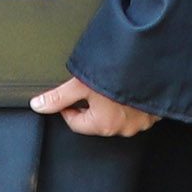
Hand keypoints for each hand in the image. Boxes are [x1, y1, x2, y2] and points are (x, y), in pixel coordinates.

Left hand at [33, 75, 154, 137]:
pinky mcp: (154, 113)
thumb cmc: (121, 74)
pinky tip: (130, 85)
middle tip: (93, 84)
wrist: (154, 63)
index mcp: (103, 125)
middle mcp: (123, 128)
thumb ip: (59, 96)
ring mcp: (141, 122)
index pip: (75, 122)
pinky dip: (131, 100)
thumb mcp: (82, 83)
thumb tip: (38, 105)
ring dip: (113, 102)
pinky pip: (137, 109)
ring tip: (112, 82)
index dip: (68, 106)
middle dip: (92, 104)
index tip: (70, 94)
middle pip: (96, 119)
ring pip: (118, 114)